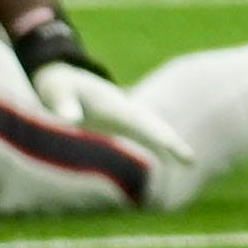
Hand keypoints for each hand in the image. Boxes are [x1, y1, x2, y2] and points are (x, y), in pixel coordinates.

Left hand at [30, 59, 195, 177]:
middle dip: (172, 143)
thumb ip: (63, 103)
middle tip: (191, 161)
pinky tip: (153, 169)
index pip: (144, 124)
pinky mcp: (113, 129)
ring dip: (164, 147)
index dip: (162, 139)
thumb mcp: (57, 90)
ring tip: (184, 163)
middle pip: (155, 128)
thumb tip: (70, 120)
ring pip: (149, 134)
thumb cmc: (58, 84)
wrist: (59, 78)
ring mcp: (121, 121)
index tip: (181, 152)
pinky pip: (137, 140)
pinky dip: (148, 152)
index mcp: (115, 105)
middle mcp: (124, 113)